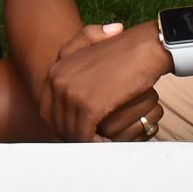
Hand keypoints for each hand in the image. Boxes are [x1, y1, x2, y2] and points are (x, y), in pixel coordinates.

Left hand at [42, 21, 168, 141]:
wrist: (145, 48)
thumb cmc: (122, 52)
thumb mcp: (88, 47)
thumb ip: (71, 55)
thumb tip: (63, 84)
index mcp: (55, 71)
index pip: (47, 110)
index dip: (62, 125)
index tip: (80, 131)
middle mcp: (57, 81)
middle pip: (58, 123)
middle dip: (74, 135)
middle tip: (92, 142)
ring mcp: (71, 93)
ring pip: (71, 131)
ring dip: (86, 142)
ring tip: (102, 144)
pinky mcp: (88, 105)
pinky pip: (85, 136)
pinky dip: (96, 144)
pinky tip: (108, 143)